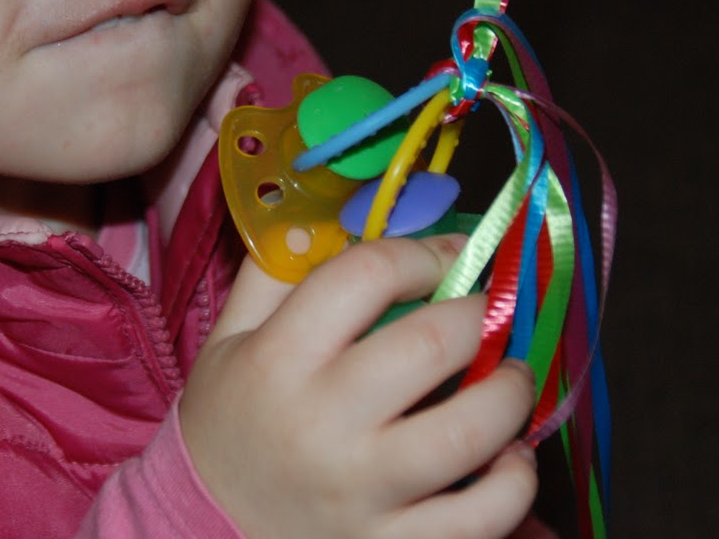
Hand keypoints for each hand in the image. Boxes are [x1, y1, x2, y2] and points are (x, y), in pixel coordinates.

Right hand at [180, 235, 537, 538]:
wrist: (203, 529)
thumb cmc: (231, 421)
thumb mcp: (233, 337)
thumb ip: (282, 270)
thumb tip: (350, 211)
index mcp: (278, 359)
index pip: (368, 274)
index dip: (426, 252)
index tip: (450, 255)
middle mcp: (321, 424)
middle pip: (434, 344)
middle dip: (482, 314)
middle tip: (490, 312)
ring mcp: (361, 494)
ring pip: (471, 434)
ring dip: (511, 393)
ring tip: (511, 377)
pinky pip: (483, 517)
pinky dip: (514, 481)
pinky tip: (509, 457)